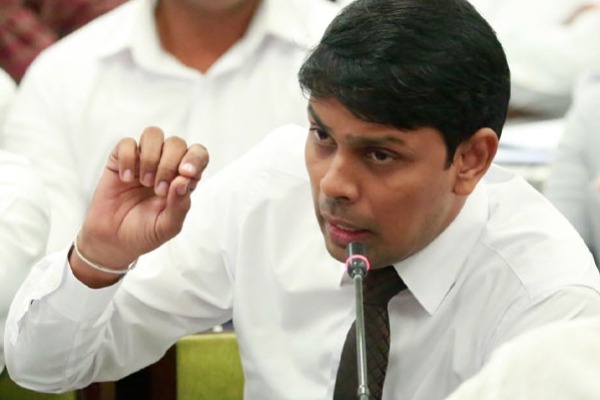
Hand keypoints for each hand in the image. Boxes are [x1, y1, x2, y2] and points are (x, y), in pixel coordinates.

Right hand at [70, 127, 208, 286]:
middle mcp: (166, 165)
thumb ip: (180, 206)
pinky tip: (126, 179)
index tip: (186, 173)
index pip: (198, 154)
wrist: (113, 240)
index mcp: (183, 179)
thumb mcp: (168, 227)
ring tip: (145, 182)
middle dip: (169, 165)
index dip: (195, 158)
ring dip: (151, 158)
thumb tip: (184, 180)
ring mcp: (143, 160)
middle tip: (158, 190)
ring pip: (153, 135)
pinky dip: (127, 159)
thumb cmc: (144, 233)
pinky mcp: (120, 159)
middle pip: (176, 143)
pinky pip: (127, 143)